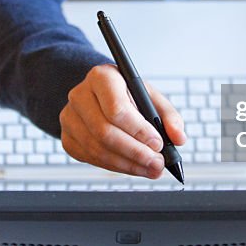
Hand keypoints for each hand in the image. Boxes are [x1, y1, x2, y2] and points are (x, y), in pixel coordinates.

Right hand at [59, 64, 185, 177]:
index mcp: (102, 77)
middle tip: (157, 163)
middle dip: (135, 153)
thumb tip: (178, 138)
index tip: (157, 143)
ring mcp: (69, 118)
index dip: (138, 130)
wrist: (99, 95)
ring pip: (97, 149)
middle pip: (105, 132)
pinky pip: (91, 159)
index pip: (116, 108)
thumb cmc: (126, 94)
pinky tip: (132, 167)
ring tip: (150, 169)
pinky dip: (115, 167)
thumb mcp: (149, 95)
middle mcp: (80, 95)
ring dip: (127, 164)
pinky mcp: (67, 138)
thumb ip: (168, 115)